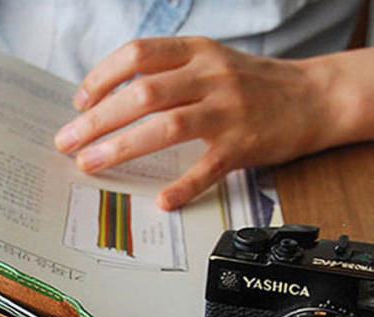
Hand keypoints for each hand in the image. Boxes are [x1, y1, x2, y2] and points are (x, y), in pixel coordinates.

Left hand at [55, 37, 339, 209]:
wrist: (313, 97)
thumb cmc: (249, 85)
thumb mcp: (208, 63)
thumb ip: (166, 76)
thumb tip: (109, 101)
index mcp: (195, 52)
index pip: (138, 55)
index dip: (102, 78)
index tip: (79, 102)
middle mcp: (209, 75)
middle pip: (142, 94)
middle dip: (97, 120)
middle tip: (67, 142)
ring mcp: (227, 110)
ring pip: (167, 126)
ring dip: (122, 147)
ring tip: (90, 164)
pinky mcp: (242, 145)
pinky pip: (207, 168)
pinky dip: (183, 185)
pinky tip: (162, 200)